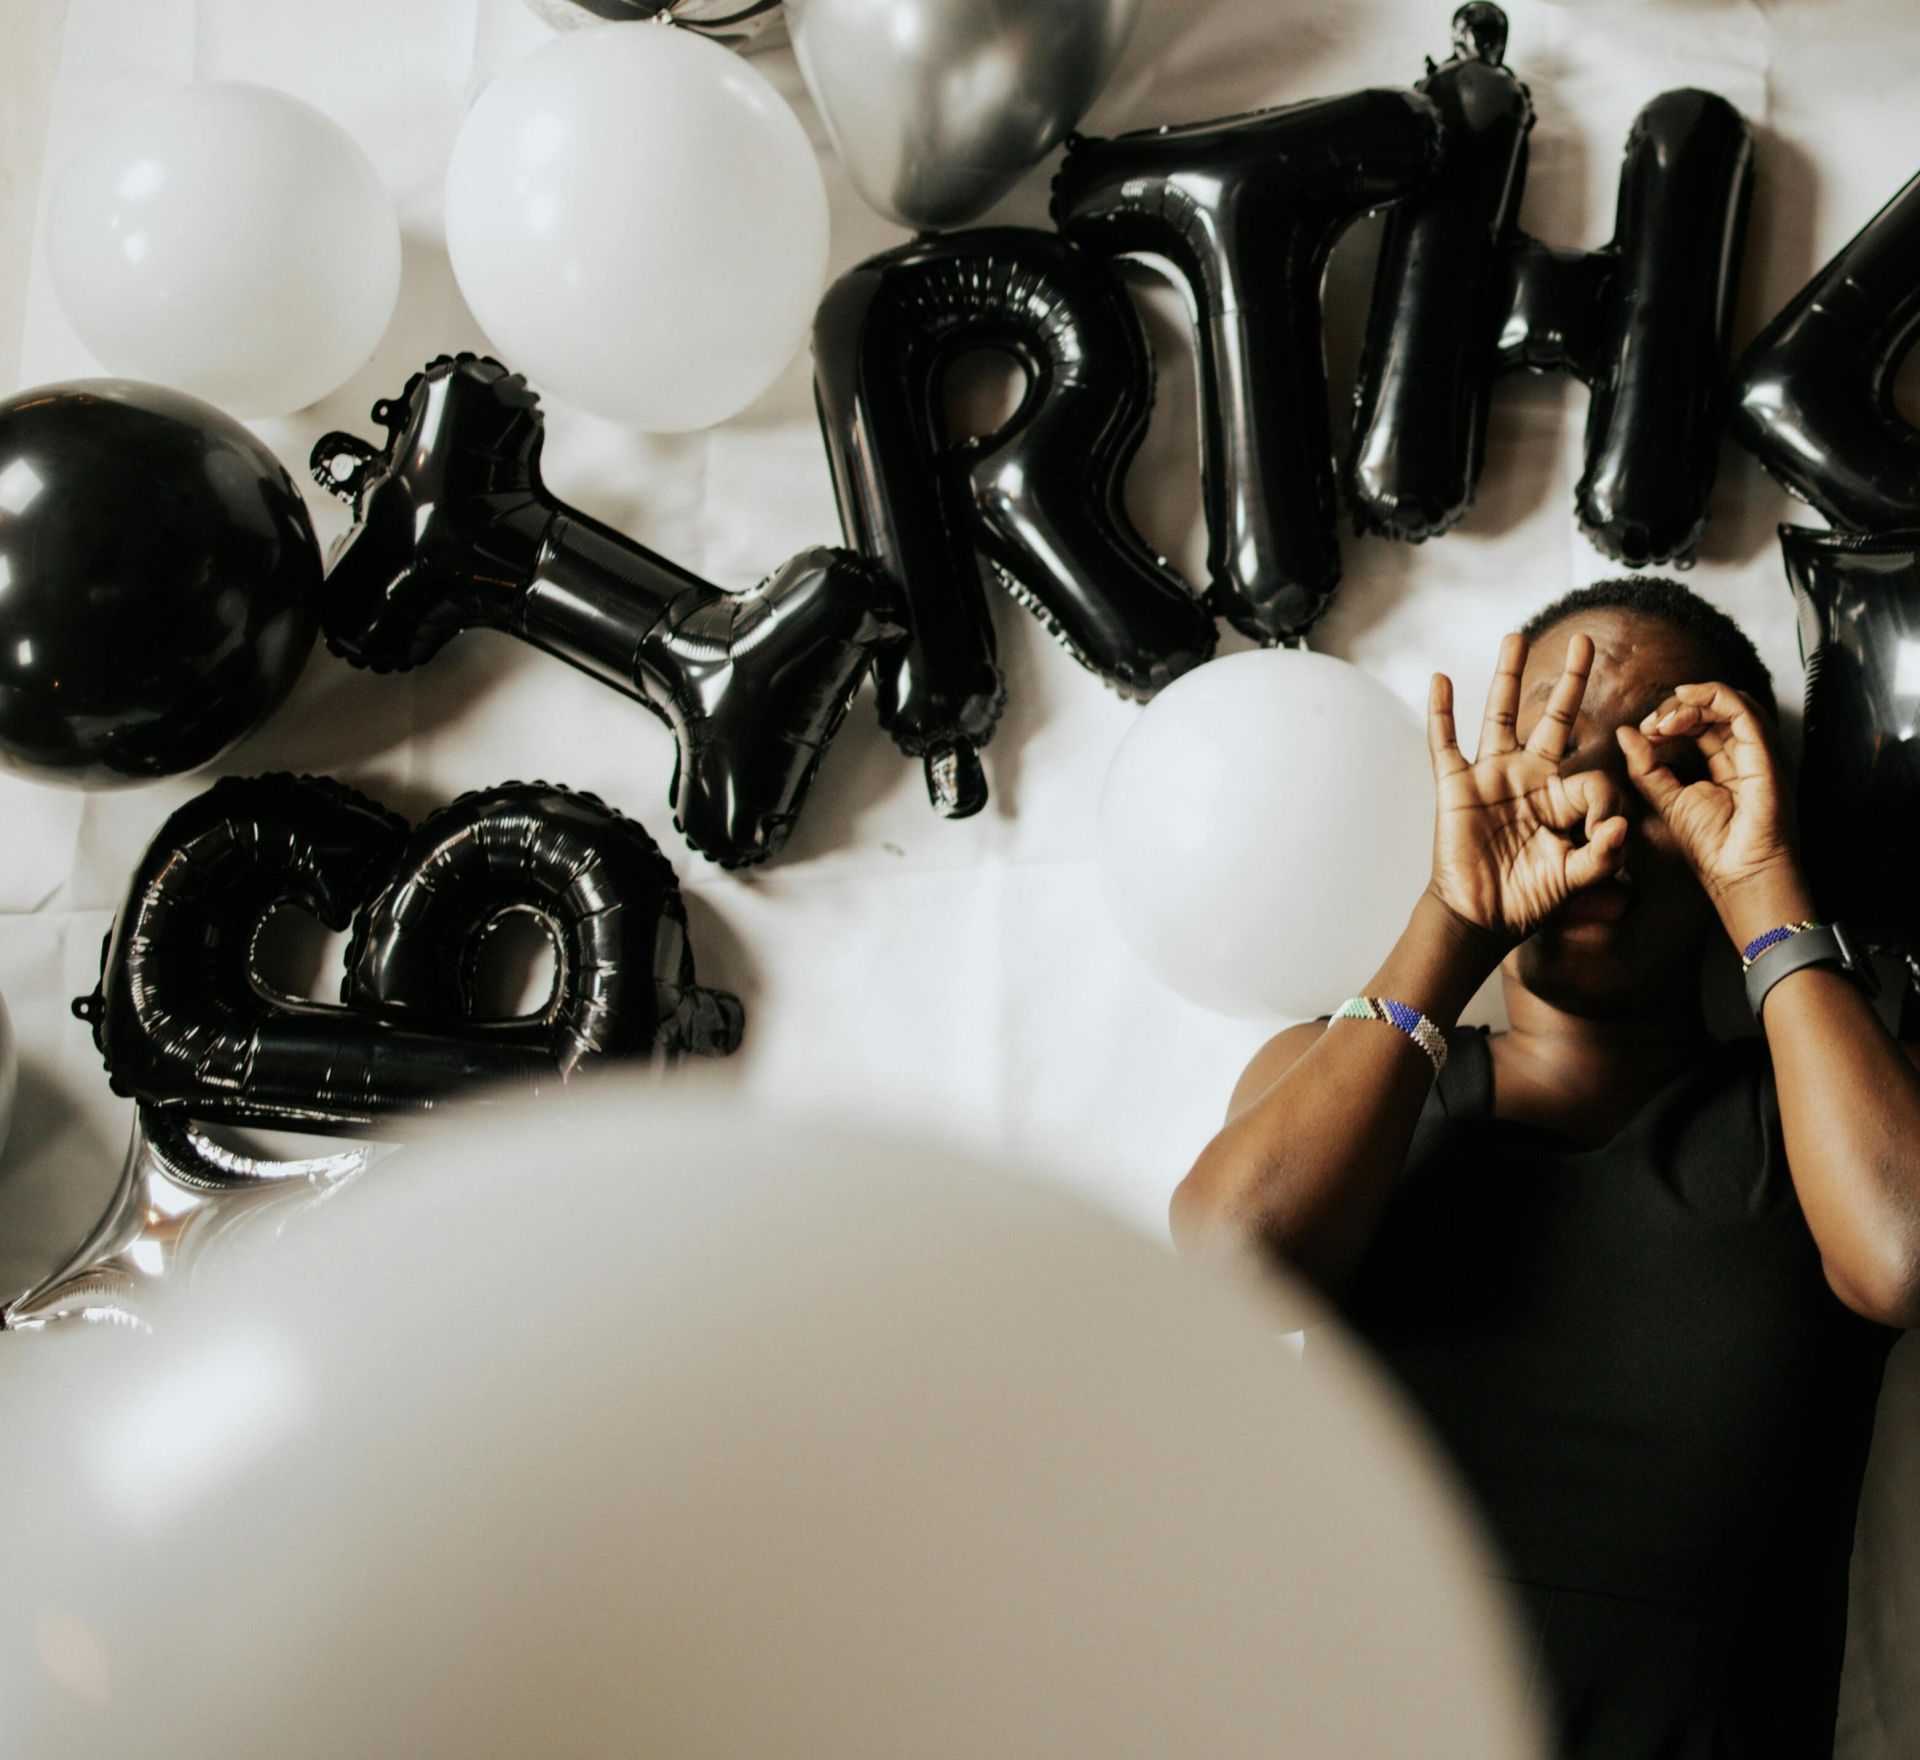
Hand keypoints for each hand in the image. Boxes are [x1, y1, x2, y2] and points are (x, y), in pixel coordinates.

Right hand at [1426, 631, 1629, 952]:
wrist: (1478, 918)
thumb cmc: (1527, 900)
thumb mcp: (1576, 879)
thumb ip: (1603, 854)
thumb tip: (1622, 825)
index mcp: (1562, 798)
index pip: (1595, 778)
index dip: (1606, 804)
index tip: (1607, 835)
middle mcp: (1529, 777)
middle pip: (1554, 717)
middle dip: (1572, 680)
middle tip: (1586, 642)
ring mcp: (1491, 776)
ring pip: (1501, 715)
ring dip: (1507, 675)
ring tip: (1515, 637)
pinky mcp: (1456, 785)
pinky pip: (1445, 742)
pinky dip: (1441, 712)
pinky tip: (1440, 680)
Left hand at [1614, 681, 1806, 931]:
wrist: (1739, 874)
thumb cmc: (1712, 846)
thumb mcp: (1666, 800)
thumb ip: (1646, 767)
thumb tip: (1625, 733)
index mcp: (1724, 763)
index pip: (1701, 724)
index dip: (1671, 719)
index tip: (1644, 732)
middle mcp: (1745, 753)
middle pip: (1714, 709)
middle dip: (1678, 708)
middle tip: (1651, 725)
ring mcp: (1758, 751)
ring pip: (1730, 703)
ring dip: (1693, 701)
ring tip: (1663, 721)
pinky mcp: (1765, 754)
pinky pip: (1742, 711)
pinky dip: (1712, 698)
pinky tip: (1683, 707)